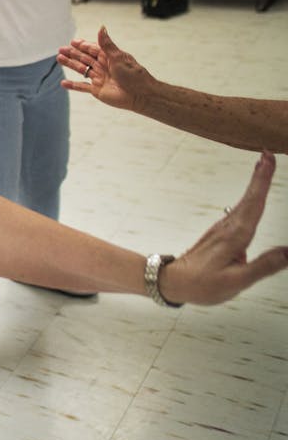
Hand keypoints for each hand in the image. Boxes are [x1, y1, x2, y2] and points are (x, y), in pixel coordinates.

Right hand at [57, 26, 153, 110]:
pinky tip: (64, 83)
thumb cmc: (133, 74)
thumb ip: (106, 44)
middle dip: (73, 54)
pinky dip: (73, 85)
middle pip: (85, 58)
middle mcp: (103, 67)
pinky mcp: (97, 90)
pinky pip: (82, 87)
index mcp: (109, 57)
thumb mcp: (118, 57)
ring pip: (82, 70)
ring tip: (59, 59)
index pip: (93, 49)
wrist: (139, 94)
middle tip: (61, 49)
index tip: (73, 41)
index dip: (83, 45)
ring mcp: (99, 78)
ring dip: (71, 65)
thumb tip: (101, 28)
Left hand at [161, 152, 287, 303]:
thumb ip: (264, 266)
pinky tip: (252, 199)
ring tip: (263, 167)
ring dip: (254, 185)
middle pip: (249, 198)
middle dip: (260, 176)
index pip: (254, 204)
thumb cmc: (203, 285)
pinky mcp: (220, 236)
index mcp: (235, 236)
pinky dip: (248, 200)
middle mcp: (228, 228)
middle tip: (267, 154)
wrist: (173, 284)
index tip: (268, 160)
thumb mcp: (236, 281)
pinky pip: (239, 212)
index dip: (262, 181)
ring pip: (243, 203)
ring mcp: (222, 231)